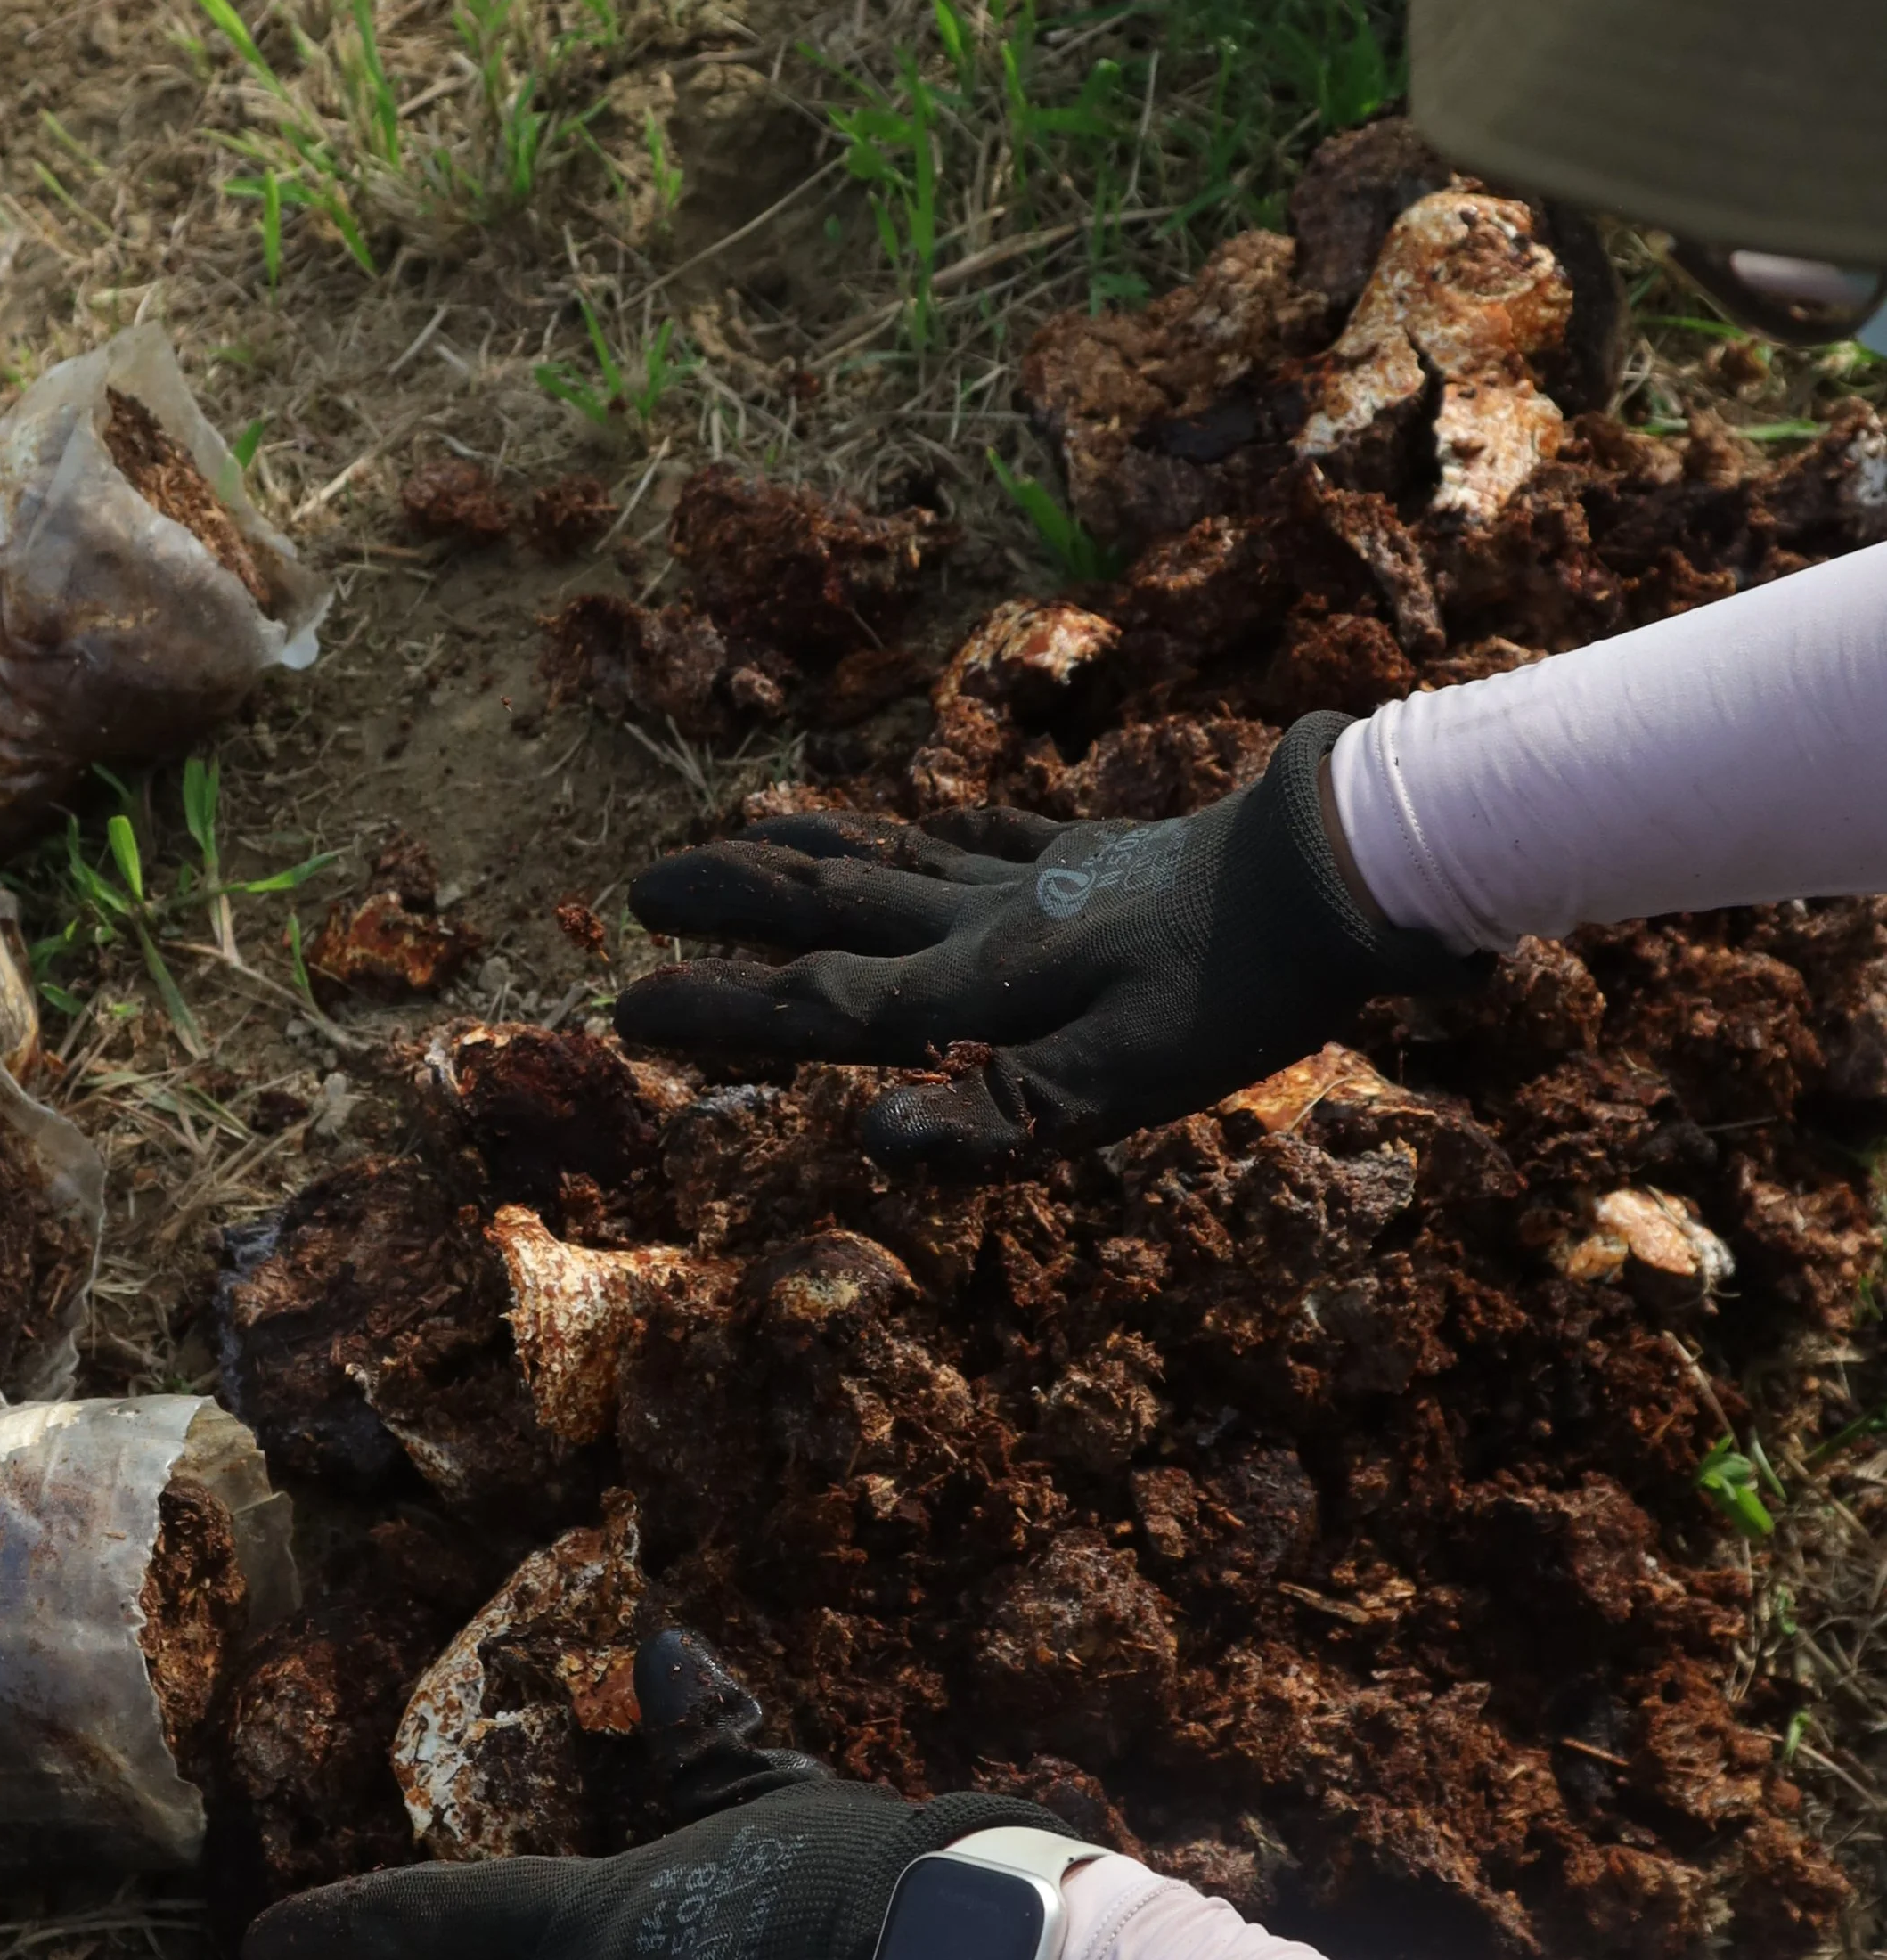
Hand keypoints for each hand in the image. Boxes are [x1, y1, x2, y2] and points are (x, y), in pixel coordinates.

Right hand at [614, 711, 1479, 1165]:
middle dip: (731, 901)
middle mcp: (984, 925)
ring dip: (812, 849)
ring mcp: (1042, 882)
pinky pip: (998, 837)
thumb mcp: (1116, 1090)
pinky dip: (948, 828)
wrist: (1331, 879)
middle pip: (832, 907)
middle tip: (642, 884)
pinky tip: (936, 816)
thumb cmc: (1227, 1001)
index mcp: (974, 991)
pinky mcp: (1102, 857)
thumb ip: (993, 1121)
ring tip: (749, 825)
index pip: (820, 1004)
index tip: (628, 1001)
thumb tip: (870, 1143)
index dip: (721, 1009)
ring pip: (896, 859)